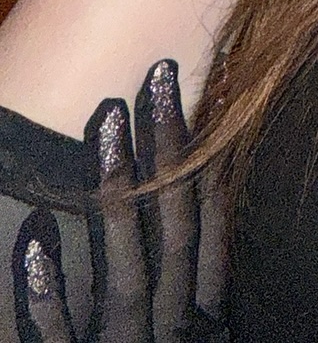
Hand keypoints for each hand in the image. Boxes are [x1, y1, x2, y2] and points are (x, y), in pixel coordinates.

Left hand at [10, 62, 225, 342]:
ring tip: (103, 123)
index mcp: (206, 325)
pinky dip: (45, 297)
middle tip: (159, 75)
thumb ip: (197, 297)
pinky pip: (58, 341)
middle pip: (177, 232)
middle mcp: (175, 337)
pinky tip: (30, 245)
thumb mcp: (195, 340)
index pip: (213, 226)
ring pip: (126, 271)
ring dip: (114, 195)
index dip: (207, 155)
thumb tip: (202, 203)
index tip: (202, 86)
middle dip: (169, 151)